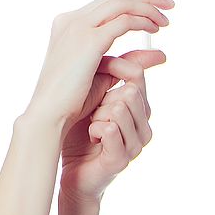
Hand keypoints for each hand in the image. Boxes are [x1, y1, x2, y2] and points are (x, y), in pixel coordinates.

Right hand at [23, 0, 173, 142]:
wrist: (49, 114)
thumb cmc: (72, 100)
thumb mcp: (106, 74)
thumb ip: (130, 59)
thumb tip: (160, 55)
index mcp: (68, 24)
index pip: (106, 3)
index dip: (133, 1)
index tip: (154, 7)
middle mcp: (71, 20)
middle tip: (168, 3)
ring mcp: (78, 27)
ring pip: (121, 3)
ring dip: (147, 7)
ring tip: (165, 19)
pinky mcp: (89, 40)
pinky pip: (124, 21)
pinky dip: (142, 21)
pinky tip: (154, 29)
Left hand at [59, 51, 160, 201]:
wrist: (69, 168)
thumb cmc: (80, 129)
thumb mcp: (98, 95)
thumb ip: (114, 73)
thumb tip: (128, 46)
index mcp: (142, 110)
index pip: (136, 77)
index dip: (112, 74)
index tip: (96, 89)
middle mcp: (145, 128)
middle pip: (130, 91)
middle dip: (103, 99)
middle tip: (94, 116)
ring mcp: (136, 145)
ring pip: (119, 109)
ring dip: (97, 116)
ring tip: (93, 128)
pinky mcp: (122, 159)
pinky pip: (108, 128)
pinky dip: (93, 130)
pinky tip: (92, 139)